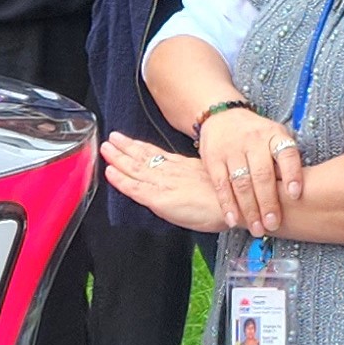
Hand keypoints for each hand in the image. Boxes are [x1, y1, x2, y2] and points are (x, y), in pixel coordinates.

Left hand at [104, 132, 224, 230]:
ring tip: (106, 149)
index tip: (126, 140)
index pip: (156, 154)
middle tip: (111, 139)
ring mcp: (165, 184)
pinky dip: (121, 180)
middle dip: (125, 147)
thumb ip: (198, 177)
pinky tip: (110, 173)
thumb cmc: (231, 197)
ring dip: (118, 159)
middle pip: (143, 156)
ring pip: (136, 169)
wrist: (238, 205)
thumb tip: (192, 178)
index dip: (139, 146)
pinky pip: (136, 188)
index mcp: (184, 166)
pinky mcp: (161, 199)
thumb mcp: (213, 179)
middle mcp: (172, 171)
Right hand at [198, 105, 305, 235]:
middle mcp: (254, 141)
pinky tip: (234, 220)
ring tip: (257, 229)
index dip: (292, 174)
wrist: (223, 117)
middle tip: (273, 224)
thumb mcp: (275, 137)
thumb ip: (285, 160)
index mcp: (274, 136)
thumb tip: (302, 193)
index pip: (286, 154)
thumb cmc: (258, 136)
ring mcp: (232, 149)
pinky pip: (221, 185)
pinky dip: (227, 205)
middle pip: (262, 175)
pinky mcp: (213, 158)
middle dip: (268, 202)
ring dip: (249, 209)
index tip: (296, 194)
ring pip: (241, 183)